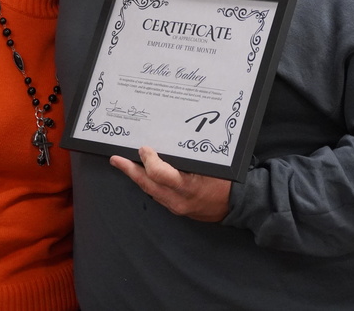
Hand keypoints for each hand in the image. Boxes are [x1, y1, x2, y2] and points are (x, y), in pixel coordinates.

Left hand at [110, 146, 231, 221]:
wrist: (238, 205)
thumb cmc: (227, 181)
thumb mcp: (212, 165)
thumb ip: (190, 157)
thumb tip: (167, 143)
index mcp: (188, 186)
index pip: (159, 174)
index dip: (148, 160)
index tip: (144, 148)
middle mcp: (178, 199)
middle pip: (147, 184)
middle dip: (130, 170)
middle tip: (115, 159)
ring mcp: (176, 207)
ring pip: (150, 190)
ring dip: (136, 177)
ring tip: (123, 164)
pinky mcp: (177, 209)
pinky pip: (158, 195)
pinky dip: (148, 184)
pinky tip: (142, 175)